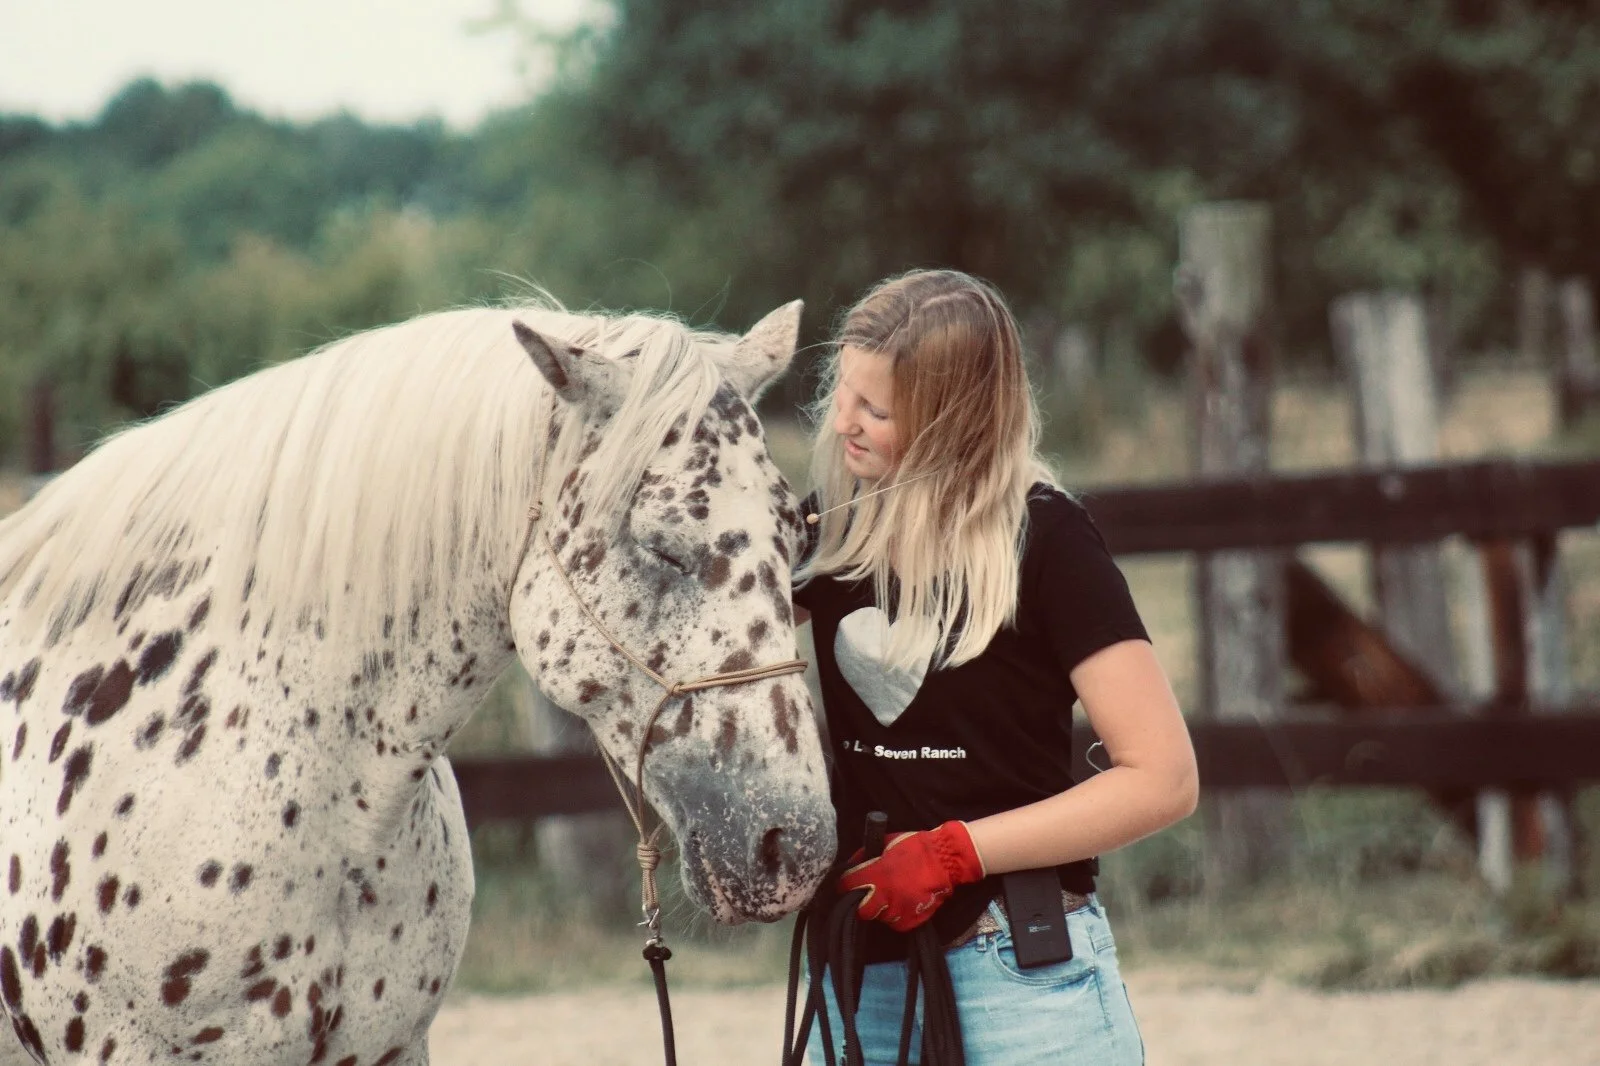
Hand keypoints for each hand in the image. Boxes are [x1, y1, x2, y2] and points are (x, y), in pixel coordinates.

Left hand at [837, 821, 985, 931]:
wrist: (945, 860)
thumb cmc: (913, 847)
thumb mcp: (885, 843)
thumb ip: (865, 856)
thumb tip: (850, 867)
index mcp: (877, 875)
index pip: (847, 887)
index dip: (845, 886)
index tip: (847, 884)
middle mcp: (886, 896)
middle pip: (861, 911)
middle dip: (862, 903)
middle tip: (869, 894)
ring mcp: (899, 911)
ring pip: (880, 917)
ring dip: (882, 908)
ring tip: (892, 895)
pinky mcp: (911, 921)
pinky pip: (896, 923)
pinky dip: (897, 915)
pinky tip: (903, 902)